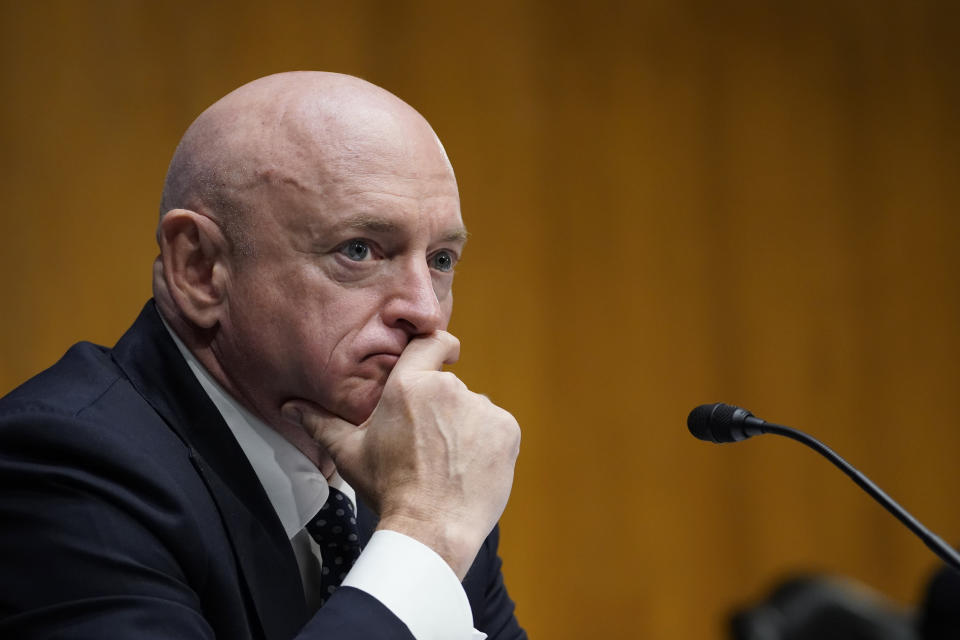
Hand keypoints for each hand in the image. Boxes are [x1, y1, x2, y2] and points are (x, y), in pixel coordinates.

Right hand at [281, 331, 520, 578]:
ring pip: (473, 410)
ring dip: (465, 429)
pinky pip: (496, 428)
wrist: (430, 529)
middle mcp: (448, 388)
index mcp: (409, 385)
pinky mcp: (506, 429)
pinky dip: (487, 444)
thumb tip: (290, 406)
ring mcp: (481, 408)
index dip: (438, 347)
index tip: (442, 356)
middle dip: (440, 412)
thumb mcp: (350, 453)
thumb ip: (321, 422)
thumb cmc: (388, 489)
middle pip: (449, 388)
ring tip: (447, 464)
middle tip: (427, 447)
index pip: (431, 341)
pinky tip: (469, 468)